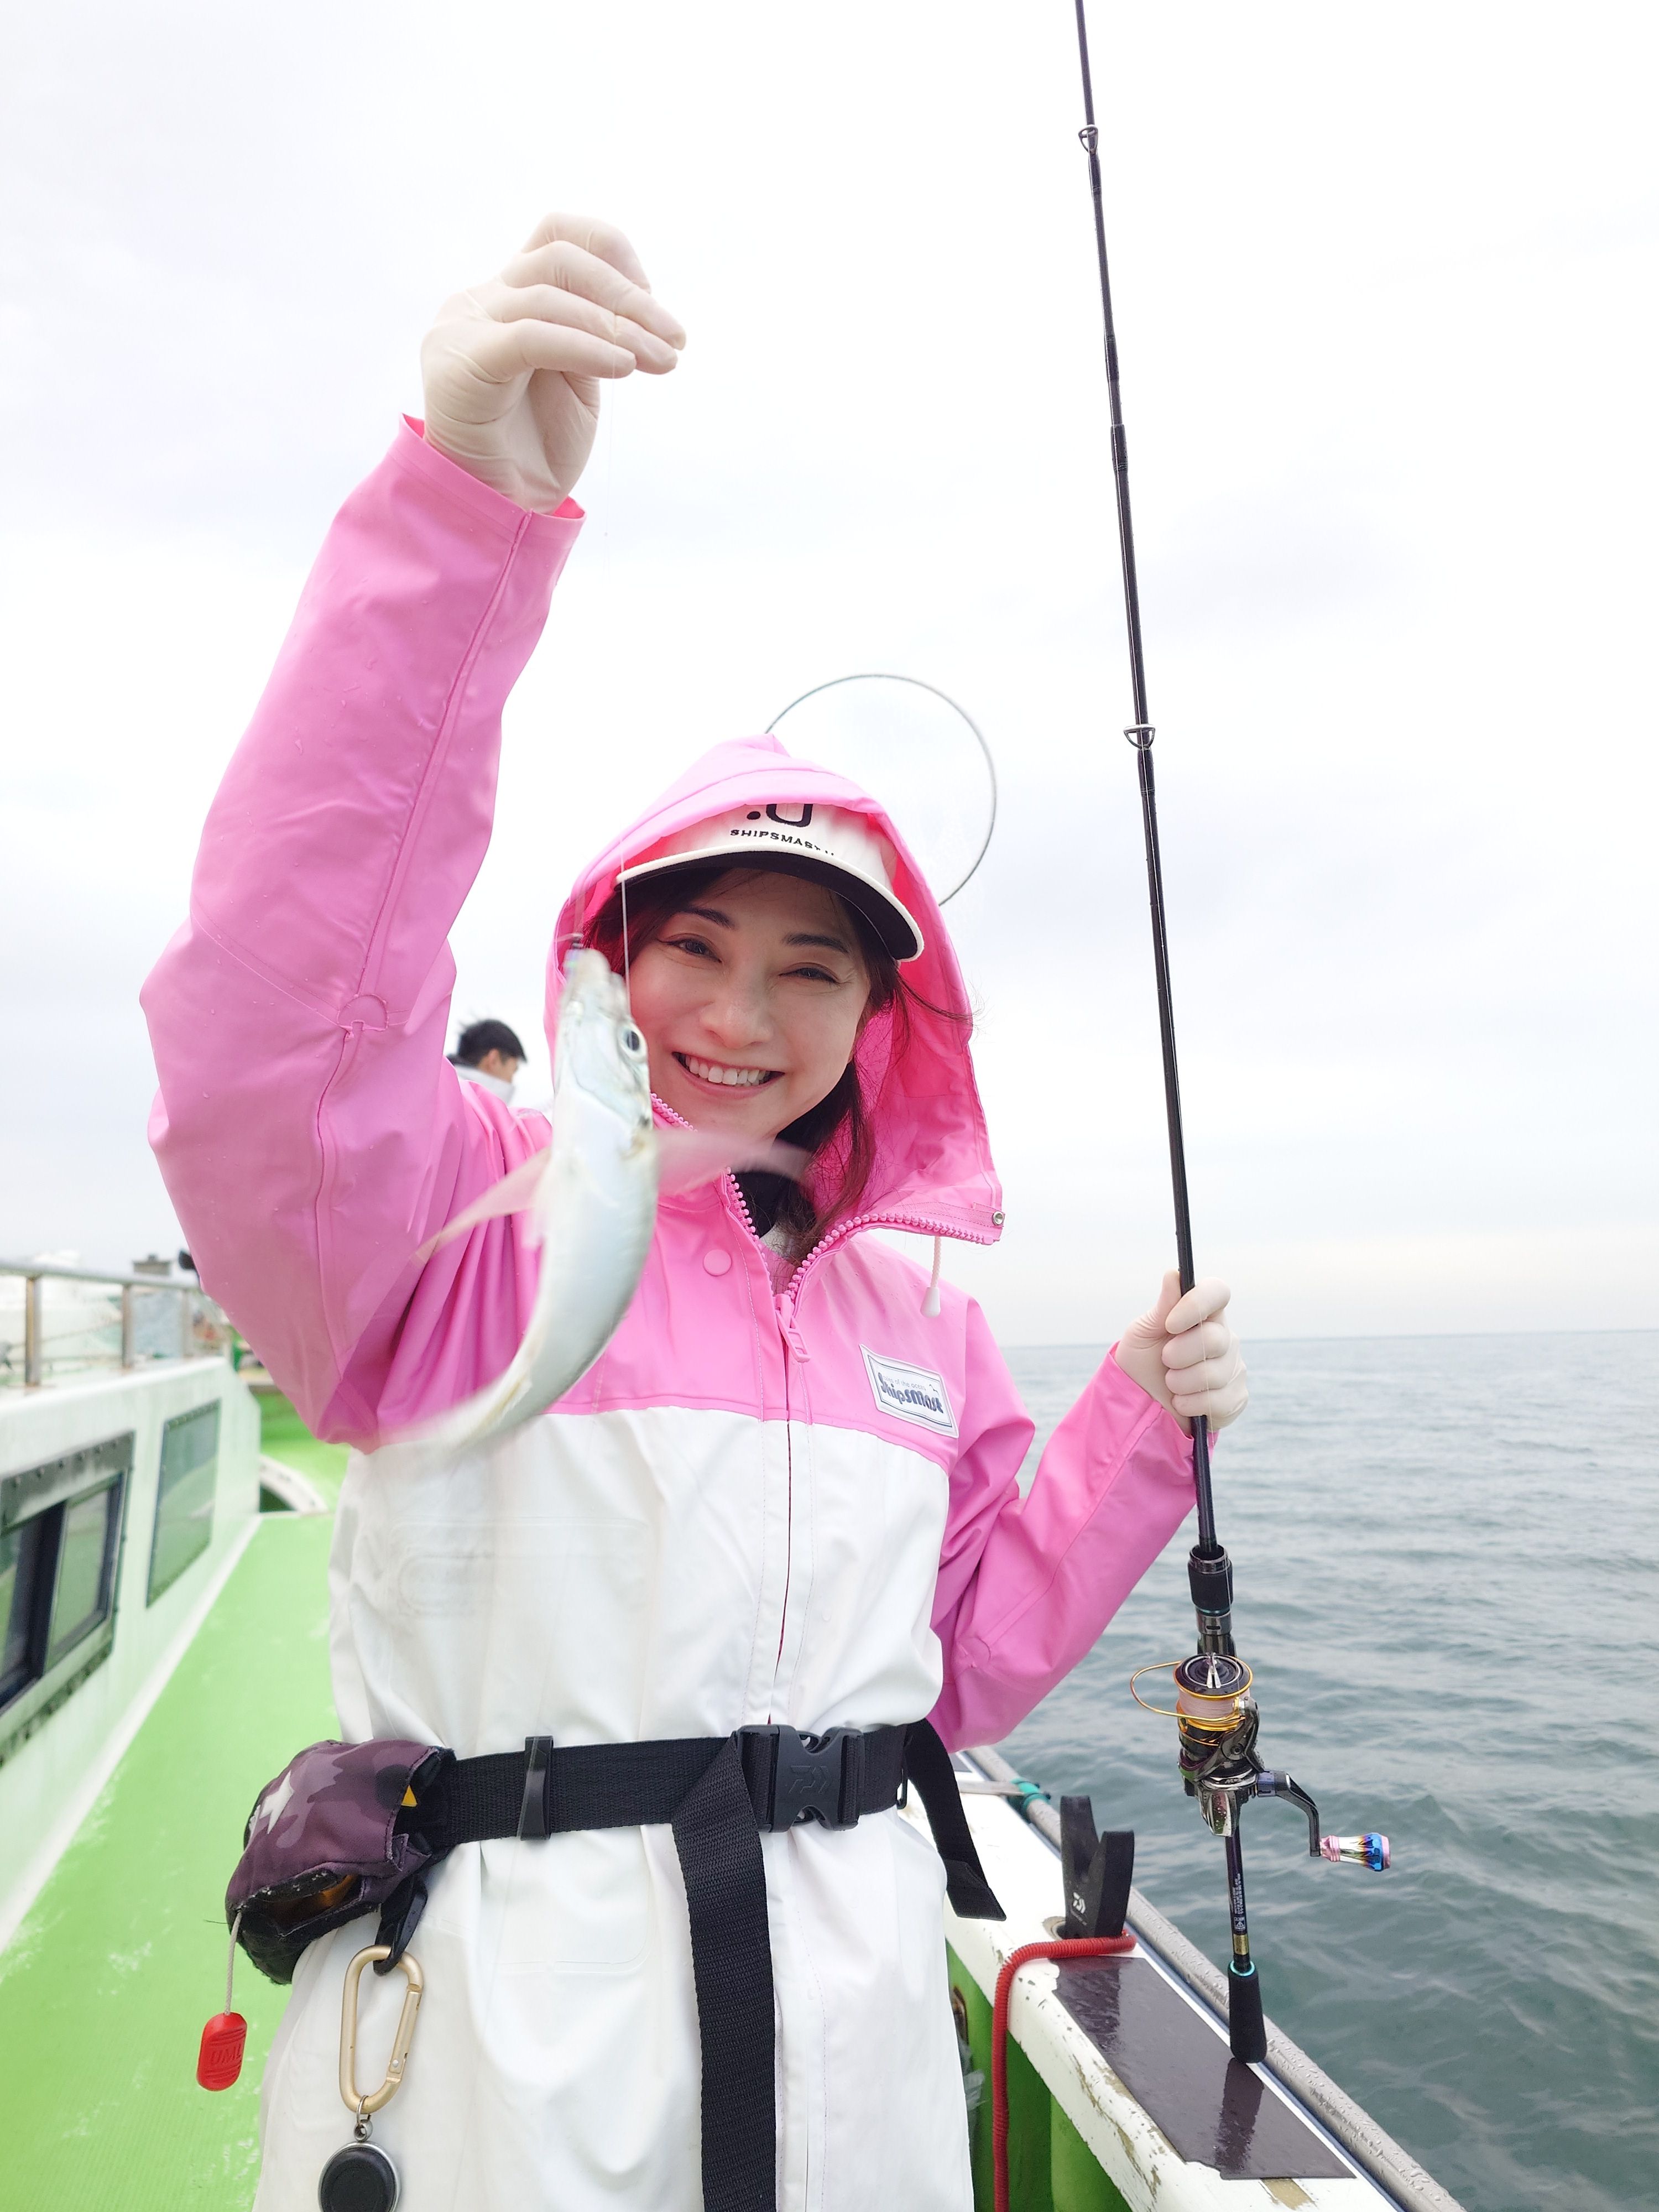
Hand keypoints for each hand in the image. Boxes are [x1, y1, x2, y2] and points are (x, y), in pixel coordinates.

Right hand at [420, 213, 684, 512]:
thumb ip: (596, 331)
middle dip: (627, 296)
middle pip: (558, 258)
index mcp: (507, 296)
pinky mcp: (461, 362)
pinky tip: (624, 369)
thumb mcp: (580, 376)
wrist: (499, 509)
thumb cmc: (538, 450)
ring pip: (548, 296)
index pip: (558, 236)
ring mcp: (464, 327)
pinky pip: (531, 336)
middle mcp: (479, 301)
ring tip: (659, 361)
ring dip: (617, 328)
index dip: (613, 255)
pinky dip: (585, 346)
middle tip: (673, 338)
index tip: (654, 302)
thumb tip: (645, 303)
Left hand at [1113, 1271, 1247, 1434]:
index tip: (1171, 1323)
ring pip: (1215, 1373)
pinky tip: (1181, 1402)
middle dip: (1180, 1354)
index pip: (1218, 1292)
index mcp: (1203, 1314)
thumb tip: (1173, 1274)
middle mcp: (1224, 1336)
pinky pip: (1219, 1401)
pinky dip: (1192, 1405)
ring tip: (1170, 1383)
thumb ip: (1162, 1307)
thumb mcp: (1143, 1333)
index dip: (1197, 1304)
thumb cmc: (1142, 1362)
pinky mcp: (1236, 1397)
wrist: (1142, 1404)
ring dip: (1181, 1382)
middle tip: (1165, 1360)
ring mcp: (1233, 1367)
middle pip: (1215, 1338)